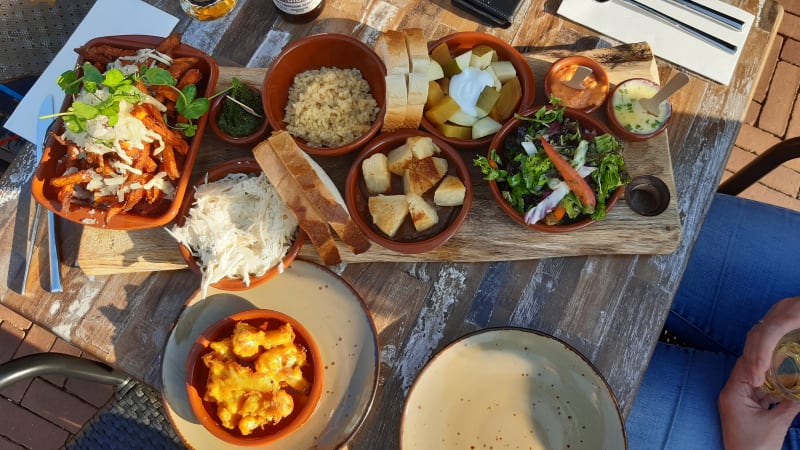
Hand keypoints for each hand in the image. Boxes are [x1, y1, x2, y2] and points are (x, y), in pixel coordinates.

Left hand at [719, 296, 799, 449]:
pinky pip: (757, 395)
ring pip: (755, 383)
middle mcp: (730, 394)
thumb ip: (792, 402)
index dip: (763, 356)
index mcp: (733, 392)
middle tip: (786, 355)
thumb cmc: (757, 446)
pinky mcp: (743, 411)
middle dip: (768, 365)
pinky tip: (785, 386)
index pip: (746, 365)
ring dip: (771, 378)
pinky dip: (770, 391)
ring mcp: (736, 402)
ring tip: (789, 367)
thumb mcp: (778, 421)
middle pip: (749, 372)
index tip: (778, 346)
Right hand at [743, 297, 799, 386]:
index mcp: (794, 313)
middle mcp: (782, 308)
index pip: (771, 331)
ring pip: (756, 333)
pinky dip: (757, 349)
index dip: (762, 351)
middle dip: (753, 358)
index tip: (760, 372)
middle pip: (758, 333)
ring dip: (752, 355)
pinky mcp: (780, 315)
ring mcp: (779, 310)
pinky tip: (760, 365)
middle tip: (755, 381)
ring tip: (754, 377)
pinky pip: (762, 332)